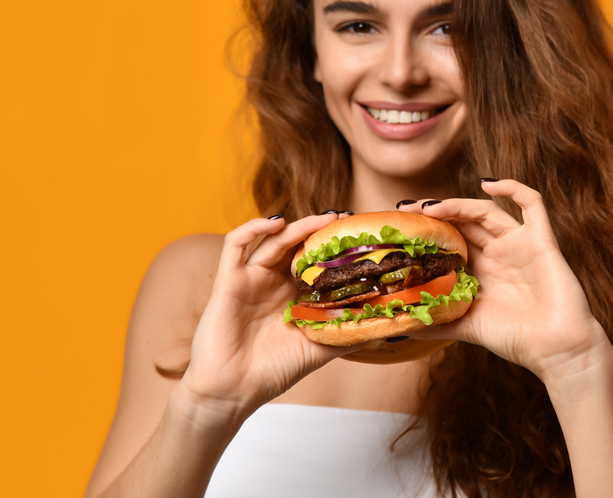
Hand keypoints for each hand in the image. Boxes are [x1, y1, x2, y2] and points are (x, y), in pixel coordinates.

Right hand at [176, 212, 352, 425]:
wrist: (232, 393)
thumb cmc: (271, 373)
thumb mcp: (317, 350)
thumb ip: (344, 335)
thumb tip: (383, 327)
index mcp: (290, 295)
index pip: (312, 261)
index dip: (331, 247)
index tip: (357, 237)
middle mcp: (271, 282)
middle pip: (295, 244)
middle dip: (318, 230)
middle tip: (344, 220)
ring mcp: (249, 279)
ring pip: (273, 240)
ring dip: (297, 226)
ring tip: (324, 218)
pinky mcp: (228, 280)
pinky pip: (234, 244)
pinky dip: (253, 227)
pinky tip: (277, 222)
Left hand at [398, 180, 612, 380]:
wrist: (557, 351)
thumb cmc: (516, 340)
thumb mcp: (467, 328)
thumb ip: (438, 322)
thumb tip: (400, 326)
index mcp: (481, 270)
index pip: (450, 239)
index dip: (428, 230)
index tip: (400, 226)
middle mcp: (498, 252)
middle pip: (463, 221)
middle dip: (435, 213)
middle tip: (407, 211)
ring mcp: (519, 244)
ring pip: (486, 211)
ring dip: (458, 204)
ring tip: (432, 207)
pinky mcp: (541, 240)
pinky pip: (532, 204)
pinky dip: (513, 188)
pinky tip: (488, 185)